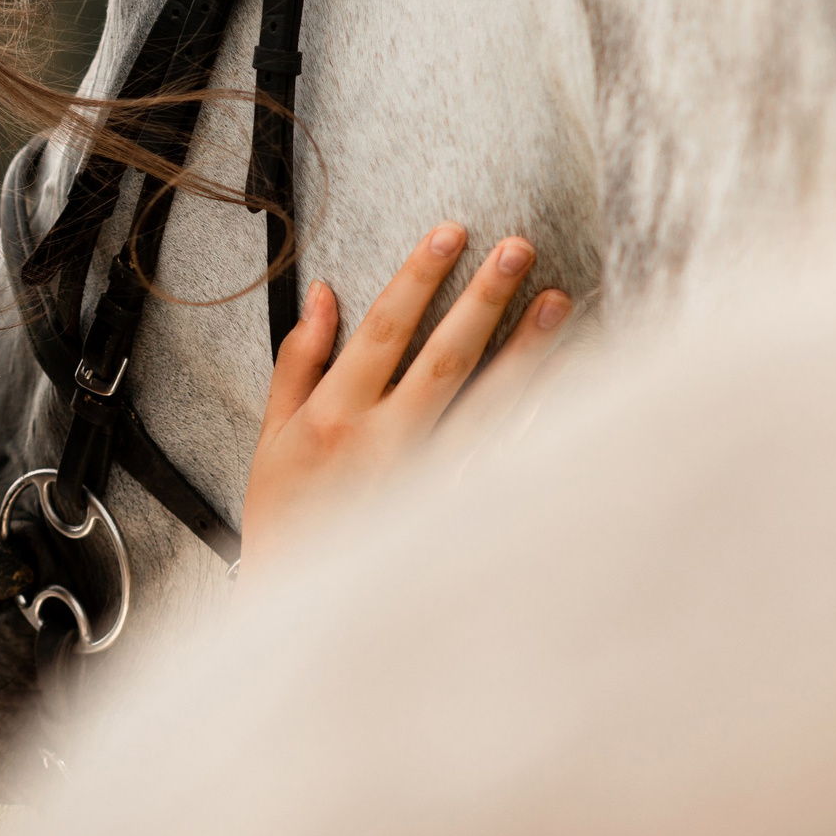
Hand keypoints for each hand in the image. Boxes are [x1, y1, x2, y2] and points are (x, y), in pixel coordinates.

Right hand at [240, 225, 570, 570]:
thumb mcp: (272, 434)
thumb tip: (327, 296)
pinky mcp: (452, 512)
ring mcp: (424, 480)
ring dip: (525, 352)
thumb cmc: (285, 515)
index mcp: (334, 417)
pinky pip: (503, 462)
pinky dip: (535, 423)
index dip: (418, 277)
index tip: (452, 232)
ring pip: (486, 406)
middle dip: (483, 298)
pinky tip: (563, 385)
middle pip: (444, 358)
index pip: (383, 330)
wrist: (299, 603)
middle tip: (520, 247)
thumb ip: (300, 362)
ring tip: (557, 302)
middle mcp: (383, 443)